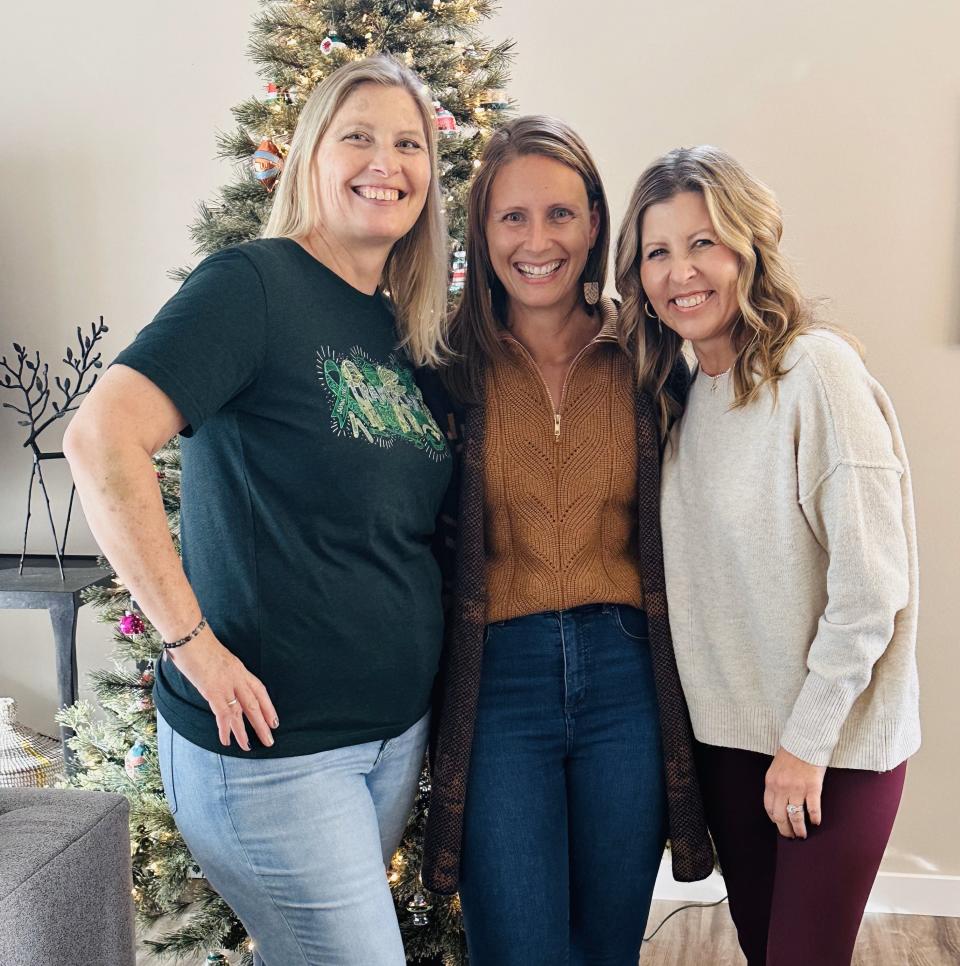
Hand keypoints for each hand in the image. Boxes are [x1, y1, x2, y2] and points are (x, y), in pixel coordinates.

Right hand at [166, 627, 277, 751]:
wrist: (189, 636)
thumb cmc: (198, 644)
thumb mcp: (217, 657)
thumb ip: (221, 670)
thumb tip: (214, 678)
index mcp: (240, 669)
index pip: (260, 690)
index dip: (268, 707)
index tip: (274, 721)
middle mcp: (237, 678)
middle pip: (255, 704)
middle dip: (262, 724)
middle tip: (269, 740)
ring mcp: (226, 684)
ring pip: (241, 712)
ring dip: (244, 732)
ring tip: (248, 747)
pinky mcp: (213, 690)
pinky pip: (223, 714)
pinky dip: (225, 729)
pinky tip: (226, 741)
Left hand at [763, 747, 825, 838]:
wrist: (805, 741)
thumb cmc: (791, 754)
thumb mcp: (776, 768)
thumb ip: (776, 784)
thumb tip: (779, 801)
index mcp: (771, 782)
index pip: (769, 807)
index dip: (774, 819)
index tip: (779, 824)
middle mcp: (782, 788)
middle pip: (780, 816)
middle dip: (785, 829)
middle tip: (791, 836)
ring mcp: (797, 789)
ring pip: (796, 816)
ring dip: (799, 829)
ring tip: (803, 835)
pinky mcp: (813, 787)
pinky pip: (813, 809)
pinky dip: (814, 818)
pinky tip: (816, 823)